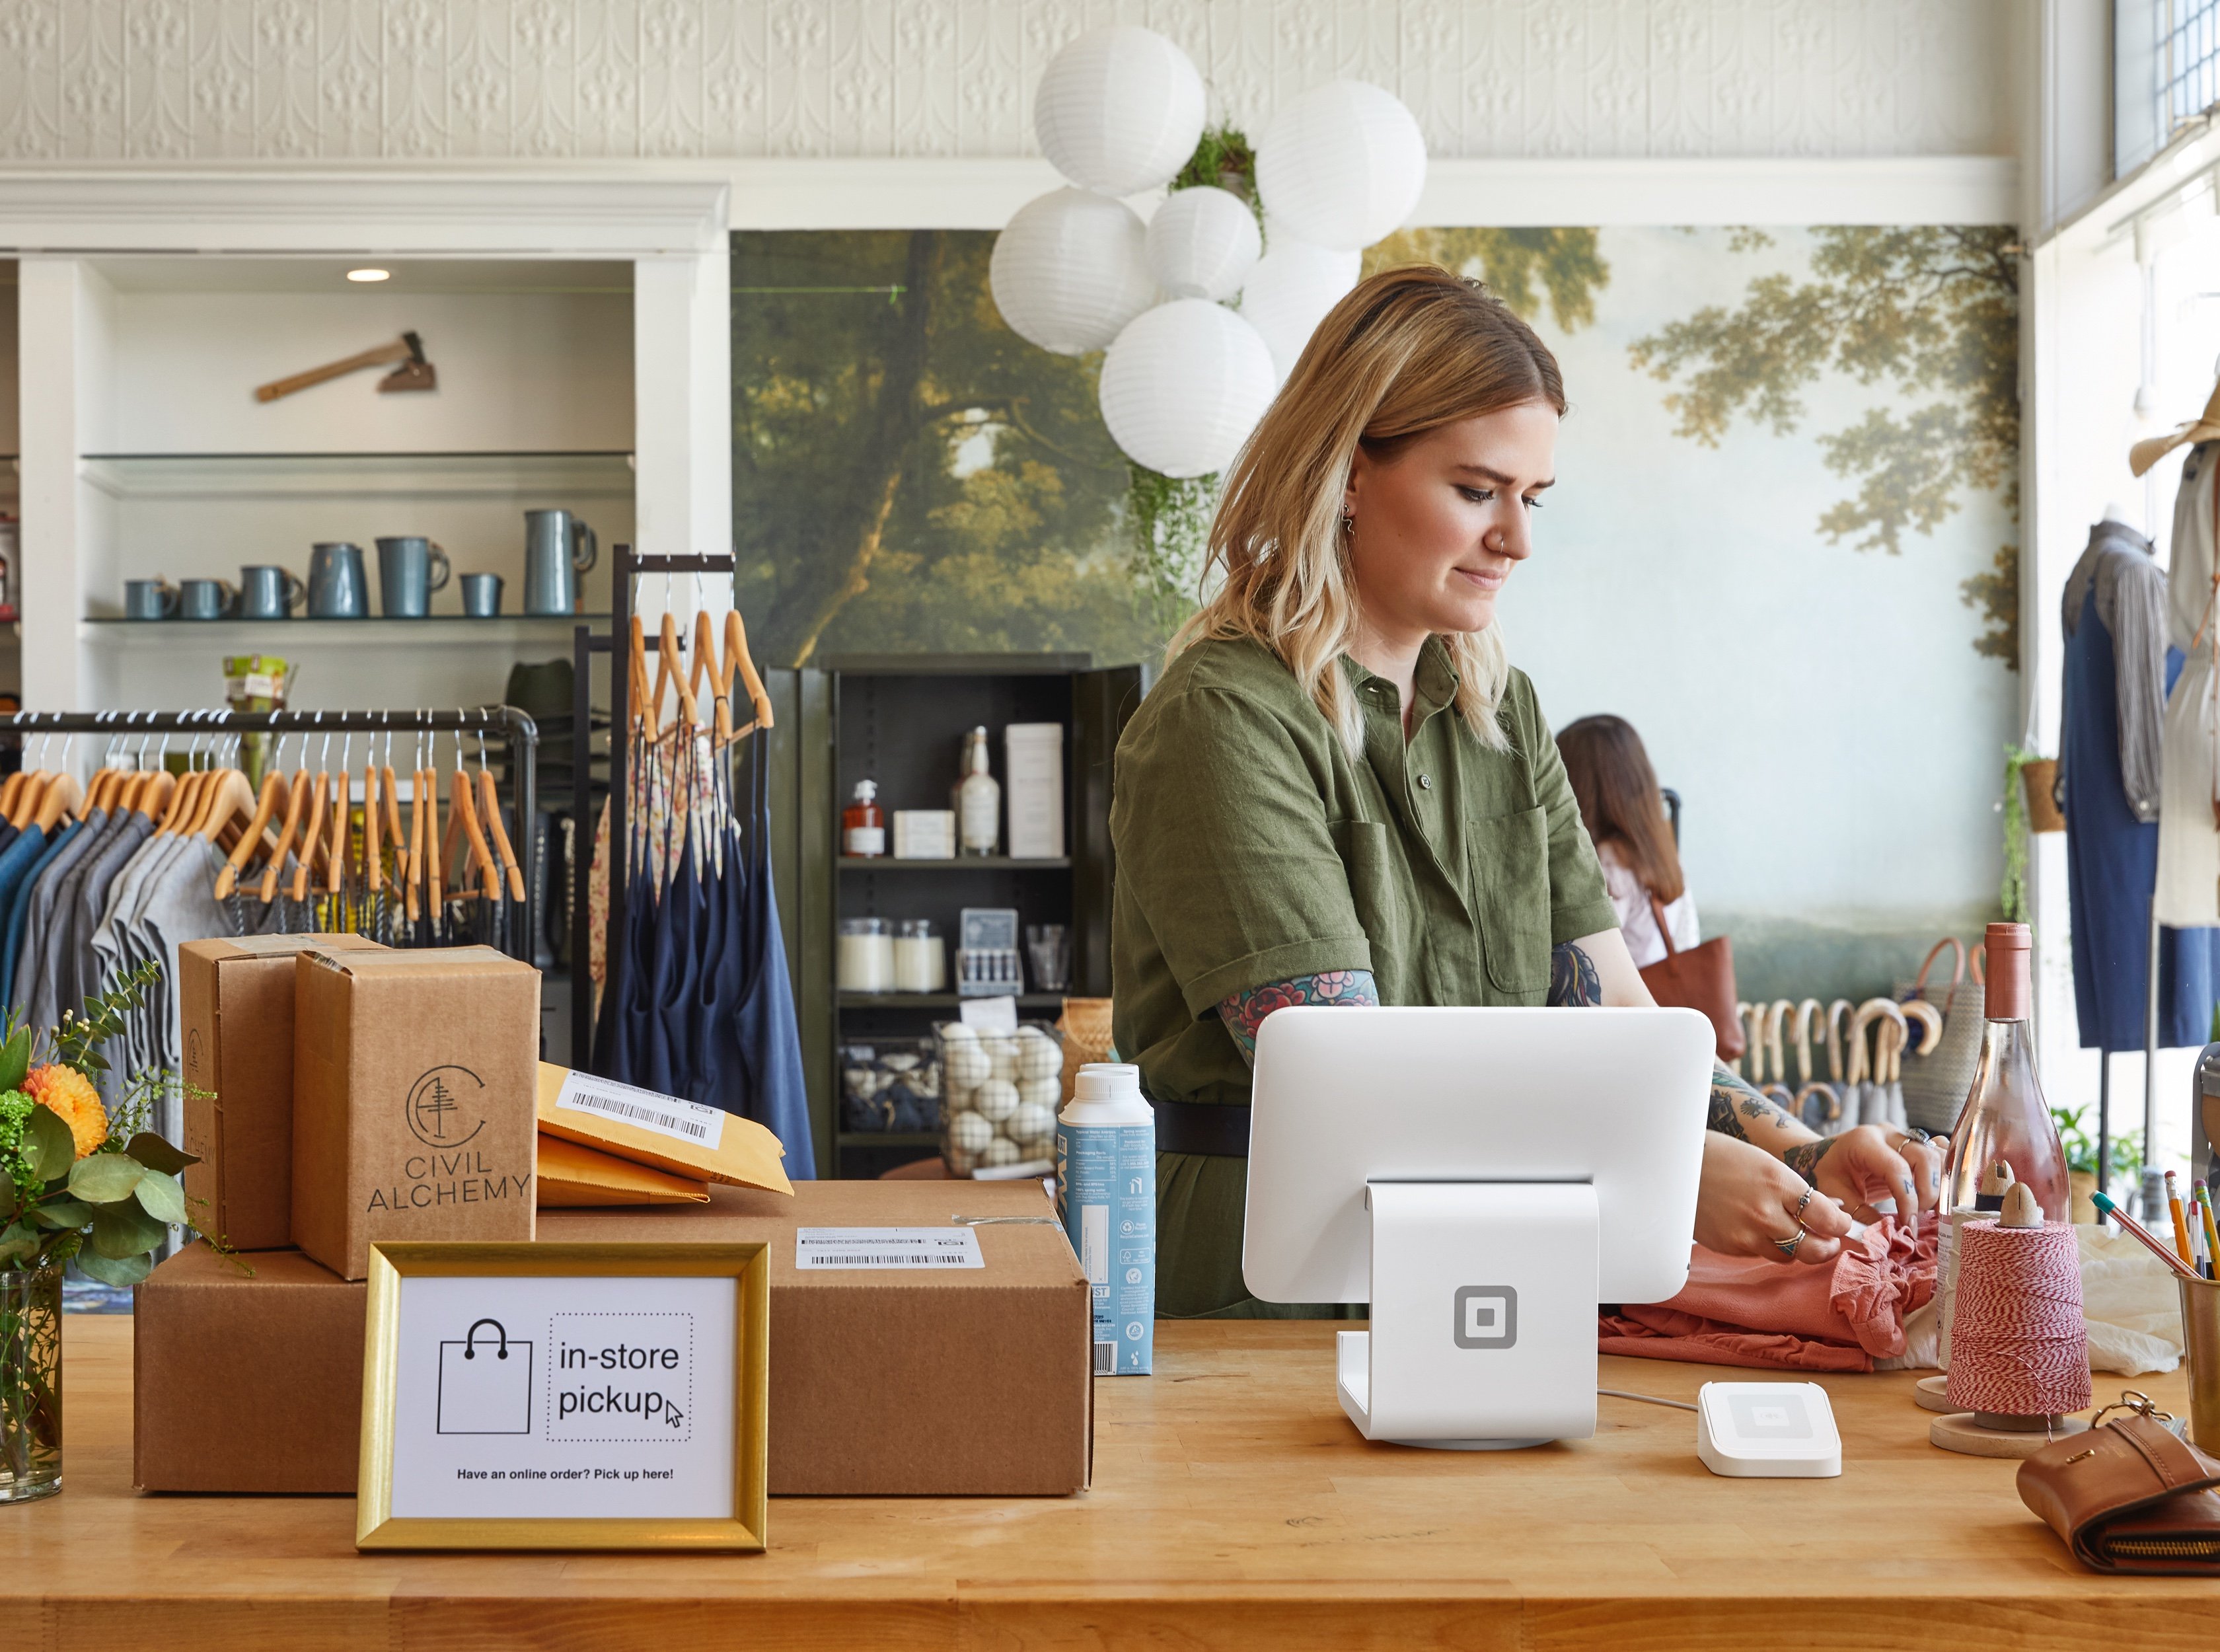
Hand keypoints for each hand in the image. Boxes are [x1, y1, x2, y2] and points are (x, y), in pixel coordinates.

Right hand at [1693, 1133, 1854, 1265]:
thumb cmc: (1723, 1157)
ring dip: (1796, 1247)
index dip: (1842, 1224)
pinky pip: (1760, 1254)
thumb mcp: (1766, 1163)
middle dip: (1828, 1246)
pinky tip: (1756, 1228)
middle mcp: (1765, 1212)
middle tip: (1828, 1240)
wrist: (1674, 1166)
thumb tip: (1832, 1208)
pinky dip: (1766, 1245)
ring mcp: (1746, 1234)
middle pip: (1816, 1248)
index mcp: (1778, 1182)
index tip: (1842, 1222)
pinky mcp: (1730, 1247)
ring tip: (1790, 1231)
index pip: (1828, 1218)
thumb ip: (1797, 1189)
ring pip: (1790, 1257)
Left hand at [1785, 1127, 1947, 1222]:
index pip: (1897, 1169)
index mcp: (1864, 1142)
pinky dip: (1943, 1177)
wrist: (1824, 1157)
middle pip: (1924, 1158)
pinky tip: (1938, 1197)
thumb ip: (1860, 1215)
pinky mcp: (1913, 1146)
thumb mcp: (1835, 1195)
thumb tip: (1888, 1237)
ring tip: (1926, 1212)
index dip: (1908, 1200)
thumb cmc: (1825, 1174)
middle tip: (1915, 1219)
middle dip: (1926, 1194)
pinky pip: (1938, 1155)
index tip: (1908, 1226)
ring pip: (1936, 1156)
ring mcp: (1903, 1137)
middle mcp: (1888, 1134)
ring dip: (1938, 1187)